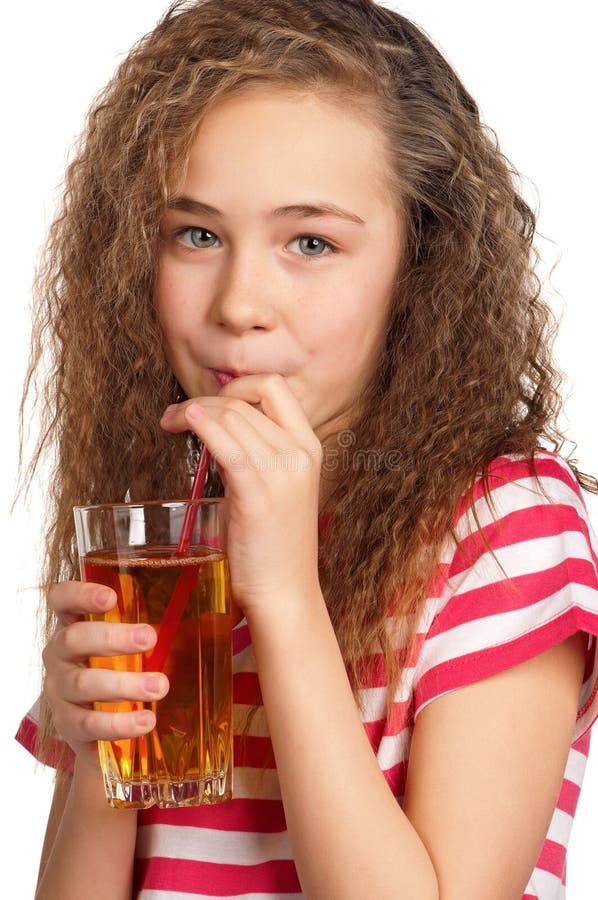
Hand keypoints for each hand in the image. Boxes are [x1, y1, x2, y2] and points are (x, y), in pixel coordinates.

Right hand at [42, 581, 168, 767]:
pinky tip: (146, 722)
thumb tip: (215, 601)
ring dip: (124, 684)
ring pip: (82, 683)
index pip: (62, 598)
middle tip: (150, 639)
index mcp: (76, 623)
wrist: (109, 728)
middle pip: (74, 639)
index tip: (111, 597)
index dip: (79, 593)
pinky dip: (119, 724)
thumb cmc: (128, 667)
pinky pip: (88, 724)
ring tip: (160, 686)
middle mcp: (60, 654)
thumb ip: (162, 619)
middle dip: (113, 638)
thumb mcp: (138, 641)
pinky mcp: (68, 725)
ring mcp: (59, 691)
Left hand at [160, 373, 322, 616]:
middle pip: (244, 400)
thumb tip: (215, 428)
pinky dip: (201, 424)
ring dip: (191, 410)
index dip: (238, 383)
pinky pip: (226, 443)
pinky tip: (183, 420)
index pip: (275, 387)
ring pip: (231, 415)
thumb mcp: (272, 489)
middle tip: (173, 416)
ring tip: (168, 422)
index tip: (210, 400)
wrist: (284, 594)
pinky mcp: (258, 492)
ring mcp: (282, 471)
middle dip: (202, 399)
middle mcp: (300, 452)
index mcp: (309, 447)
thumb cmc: (272, 546)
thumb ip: (252, 455)